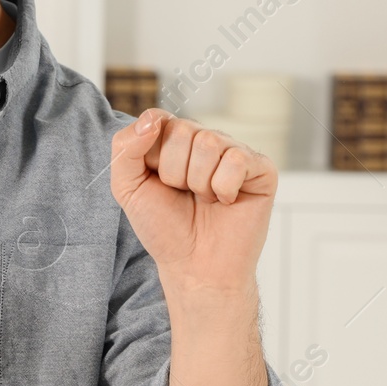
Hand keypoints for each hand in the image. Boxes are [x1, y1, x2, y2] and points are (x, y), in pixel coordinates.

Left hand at [109, 109, 275, 294]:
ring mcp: (234, 152)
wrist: (194, 266)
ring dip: (199, 182)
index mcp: (174, 139)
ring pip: (208, 143)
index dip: (152, 155)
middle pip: (182, 130)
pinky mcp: (260, 168)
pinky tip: (226, 202)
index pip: (158, 119)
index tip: (157, 181)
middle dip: (174, 172)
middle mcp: (205, 140)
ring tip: (204, 200)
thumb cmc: (163, 227)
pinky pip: (237, 159)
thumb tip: (152, 118)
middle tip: (183, 194)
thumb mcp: (127, 187)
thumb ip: (125, 147)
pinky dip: (224, 188)